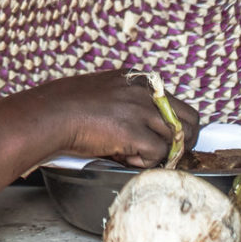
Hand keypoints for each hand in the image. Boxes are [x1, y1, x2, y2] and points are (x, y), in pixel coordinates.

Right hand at [38, 68, 199, 167]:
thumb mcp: (106, 91)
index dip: (174, 126)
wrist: (50, 114)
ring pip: (175, 140)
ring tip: (130, 152)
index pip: (177, 104)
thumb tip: (148, 125)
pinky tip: (121, 155)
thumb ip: (129, 101)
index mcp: (138, 80)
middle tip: (161, 153)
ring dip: (156, 153)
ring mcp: (141, 110)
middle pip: (190, 121)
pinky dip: (143, 162)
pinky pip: (157, 155)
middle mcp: (144, 92)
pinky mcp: (134, 131)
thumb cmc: (68, 106)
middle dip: (181, 141)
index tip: (163, 137)